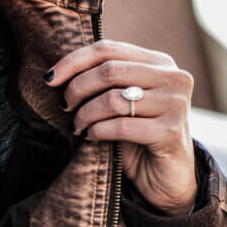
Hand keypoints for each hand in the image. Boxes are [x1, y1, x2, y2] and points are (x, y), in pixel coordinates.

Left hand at [46, 39, 197, 215]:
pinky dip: (98, 131)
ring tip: (78, 126)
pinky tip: (92, 136)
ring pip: (113, 99)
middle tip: (66, 107)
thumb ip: (105, 82)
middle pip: (109, 71)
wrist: (168, 177)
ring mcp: (175, 104)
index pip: (109, 49)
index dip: (74, 61)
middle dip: (78, 89)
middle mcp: (174, 78)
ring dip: (85, 114)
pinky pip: (121, 126)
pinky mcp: (170, 132)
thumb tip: (57, 74)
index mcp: (160, 63)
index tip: (50, 79)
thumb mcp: (123, 102)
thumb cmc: (138, 136)